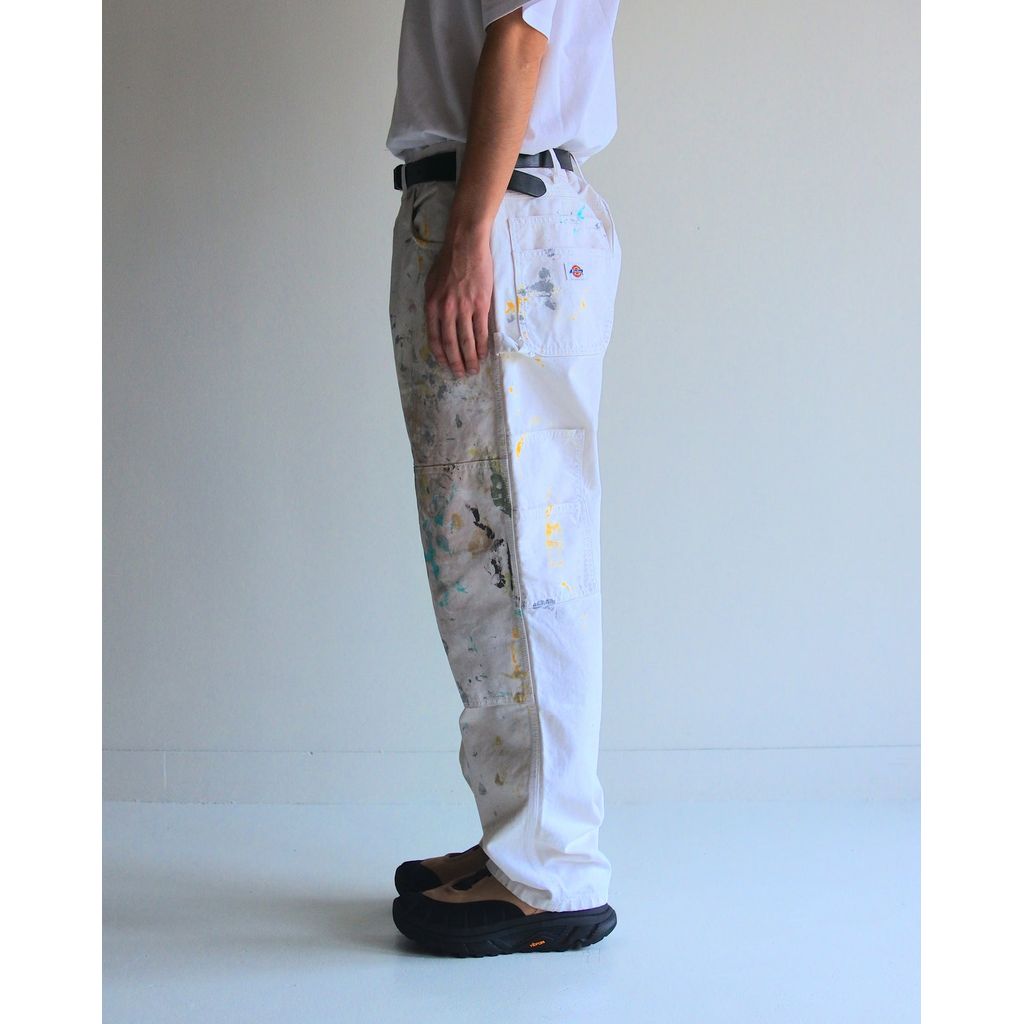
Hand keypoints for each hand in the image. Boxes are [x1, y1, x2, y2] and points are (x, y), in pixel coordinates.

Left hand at [424, 234, 492, 376]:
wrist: (466, 245)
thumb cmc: (449, 261)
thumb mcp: (432, 283)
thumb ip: (434, 303)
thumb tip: (436, 320)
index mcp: (432, 306)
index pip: (434, 337)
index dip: (440, 354)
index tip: (445, 365)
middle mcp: (446, 310)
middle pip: (450, 344)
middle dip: (455, 362)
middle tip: (461, 374)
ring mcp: (463, 308)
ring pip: (466, 341)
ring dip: (470, 358)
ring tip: (473, 369)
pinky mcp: (480, 305)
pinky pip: (480, 331)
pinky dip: (482, 345)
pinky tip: (483, 354)